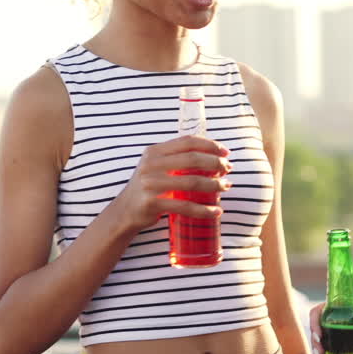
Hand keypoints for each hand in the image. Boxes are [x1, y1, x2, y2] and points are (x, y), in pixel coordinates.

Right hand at [109, 135, 231, 233]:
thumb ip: (174, 158)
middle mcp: (151, 165)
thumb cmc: (147, 188)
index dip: (209, 145)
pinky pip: (185, 206)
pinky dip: (204, 210)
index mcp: (154, 152)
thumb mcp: (154, 166)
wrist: (124, 211)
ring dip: (214, 185)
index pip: (187, 142)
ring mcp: (151, 184)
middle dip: (215, 163)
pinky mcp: (153, 204)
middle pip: (192, 159)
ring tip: (225, 187)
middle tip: (228, 170)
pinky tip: (216, 211)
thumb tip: (210, 155)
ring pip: (192, 182)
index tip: (225, 152)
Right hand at [308, 295, 352, 353]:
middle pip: (318, 330)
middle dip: (315, 344)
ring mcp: (342, 332)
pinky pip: (333, 351)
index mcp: (341, 307)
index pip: (319, 312)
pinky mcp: (348, 344)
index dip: (314, 324)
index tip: (319, 337)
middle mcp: (337, 318)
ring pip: (323, 342)